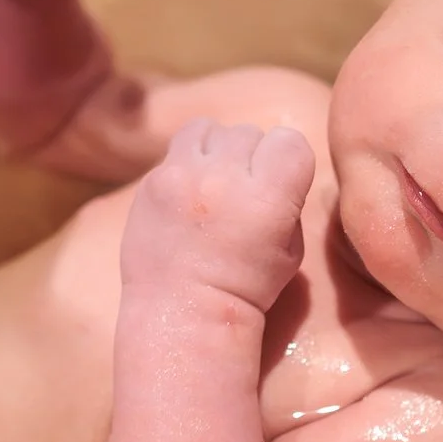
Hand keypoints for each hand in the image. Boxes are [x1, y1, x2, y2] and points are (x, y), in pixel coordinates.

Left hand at [121, 121, 314, 310]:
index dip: (287, 162)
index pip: (290, 141)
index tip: (279, 186)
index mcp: (268, 197)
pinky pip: (176, 149)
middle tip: (242, 192)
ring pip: (209, 129)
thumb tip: (271, 167)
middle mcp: (224, 177)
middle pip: (249, 133)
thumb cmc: (247, 287)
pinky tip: (187, 193)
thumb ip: (285, 199)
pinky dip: (186, 164)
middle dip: (251, 158)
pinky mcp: (152, 181)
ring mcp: (182, 176)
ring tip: (213, 181)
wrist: (184, 312)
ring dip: (216, 149)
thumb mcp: (290, 249)